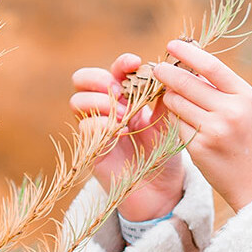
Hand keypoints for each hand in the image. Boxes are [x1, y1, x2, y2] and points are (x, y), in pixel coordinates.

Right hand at [70, 54, 183, 219]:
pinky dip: (101, 124)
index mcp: (124, 96)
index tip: (135, 62)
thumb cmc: (164, 152)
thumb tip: (173, 68)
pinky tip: (120, 131)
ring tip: (125, 116)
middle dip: (99, 78)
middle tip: (120, 90)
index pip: (113, 70)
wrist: (160, 189)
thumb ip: (165, 96)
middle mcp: (105, 108)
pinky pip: (84, 127)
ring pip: (78, 100)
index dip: (121, 62)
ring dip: (101, 102)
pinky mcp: (91, 148)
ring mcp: (95, 127)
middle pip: (82, 79)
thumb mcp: (167, 120)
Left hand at [152, 40, 251, 209]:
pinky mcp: (199, 148)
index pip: (211, 66)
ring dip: (170, 99)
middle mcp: (230, 111)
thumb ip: (225, 90)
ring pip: (176, 103)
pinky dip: (177, 122)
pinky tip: (187, 127)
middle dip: (167, 74)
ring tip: (174, 99)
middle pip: (187, 83)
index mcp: (245, 96)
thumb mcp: (249, 110)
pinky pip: (177, 126)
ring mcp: (213, 130)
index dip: (188, 53)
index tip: (171, 45)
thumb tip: (191, 67)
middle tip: (157, 69)